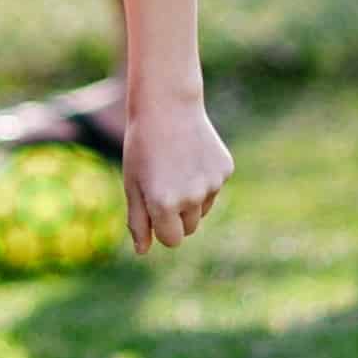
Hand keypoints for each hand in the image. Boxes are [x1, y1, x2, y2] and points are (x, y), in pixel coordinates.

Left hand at [124, 93, 230, 254]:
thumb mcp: (132, 184)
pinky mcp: (225, 169)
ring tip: (177, 167)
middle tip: (164, 184)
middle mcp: (191, 197)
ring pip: (203, 209)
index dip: (162, 228)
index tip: (155, 210)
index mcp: (163, 204)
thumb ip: (138, 221)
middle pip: (189, 228)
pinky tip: (191, 156)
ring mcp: (212, 184)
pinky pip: (214, 188)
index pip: (171, 240)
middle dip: (177, 215)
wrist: (167, 105)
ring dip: (192, 198)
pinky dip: (204, 179)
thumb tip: (142, 251)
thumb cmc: (142, 147)